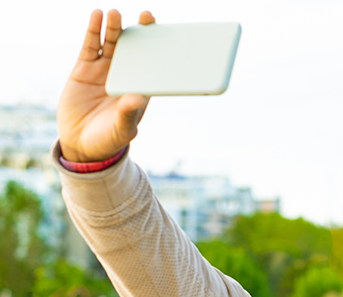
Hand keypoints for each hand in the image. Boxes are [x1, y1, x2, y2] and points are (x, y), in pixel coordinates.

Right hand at [58, 10, 154, 162]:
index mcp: (141, 86)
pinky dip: (94, 30)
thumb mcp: (122, 128)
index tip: (166, 35)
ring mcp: (105, 69)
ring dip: (115, 27)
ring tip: (116, 13)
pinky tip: (98, 15)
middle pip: (135, 47)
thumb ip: (128, 114)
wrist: (82, 144)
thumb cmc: (110, 138)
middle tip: (147, 15)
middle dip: (141, 31)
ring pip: (112, 43)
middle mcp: (126, 74)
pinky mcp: (85, 68)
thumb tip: (135, 99)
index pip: (154, 63)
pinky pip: (91, 45)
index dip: (160, 48)